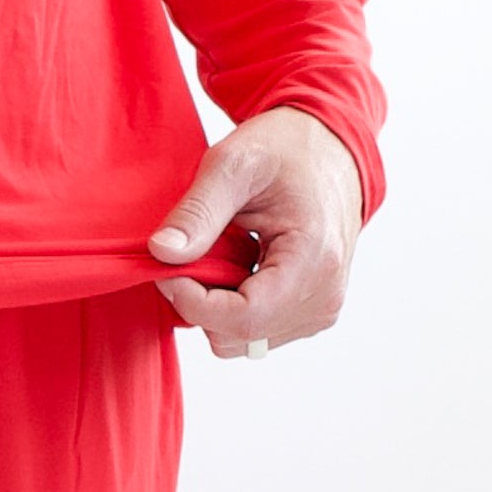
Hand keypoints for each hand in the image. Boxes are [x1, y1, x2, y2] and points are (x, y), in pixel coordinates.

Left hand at [145, 105, 363, 359]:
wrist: (330, 152)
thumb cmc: (286, 150)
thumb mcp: (233, 165)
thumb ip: (198, 211)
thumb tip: (161, 253)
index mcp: (313, 260)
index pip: (243, 318)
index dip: (191, 300)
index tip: (164, 266)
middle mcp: (325, 296)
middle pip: (238, 336)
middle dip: (198, 302)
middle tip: (189, 251)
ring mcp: (322, 309)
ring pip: (243, 340)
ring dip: (214, 305)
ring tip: (216, 253)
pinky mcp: (312, 312)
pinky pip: (256, 331)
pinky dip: (232, 306)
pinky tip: (234, 265)